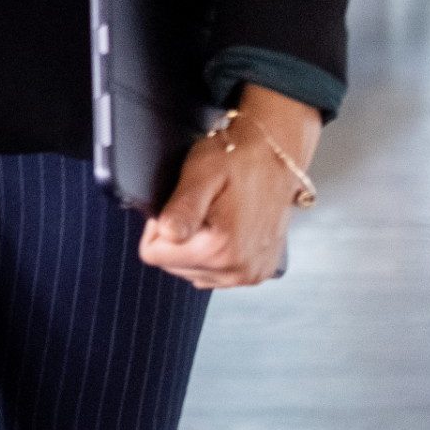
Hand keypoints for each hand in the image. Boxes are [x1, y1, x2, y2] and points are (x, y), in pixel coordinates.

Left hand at [139, 86, 321, 289]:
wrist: (275, 155)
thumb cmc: (236, 158)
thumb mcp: (201, 173)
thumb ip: (183, 208)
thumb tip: (167, 234)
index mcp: (221, 248)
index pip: (154, 254)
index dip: (157, 226)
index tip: (177, 204)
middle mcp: (239, 270)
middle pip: (174, 266)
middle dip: (176, 239)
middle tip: (196, 207)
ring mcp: (251, 274)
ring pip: (193, 271)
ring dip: (194, 247)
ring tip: (213, 215)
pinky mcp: (259, 271)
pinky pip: (216, 274)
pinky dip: (214, 253)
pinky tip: (226, 228)